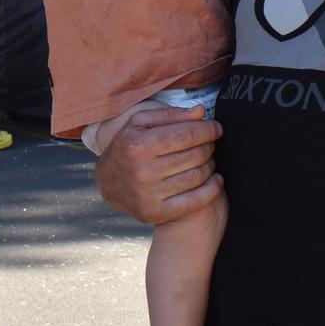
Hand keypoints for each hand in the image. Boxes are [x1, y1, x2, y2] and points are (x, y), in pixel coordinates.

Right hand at [95, 105, 222, 223]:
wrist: (108, 182)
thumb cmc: (129, 146)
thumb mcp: (141, 123)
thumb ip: (171, 115)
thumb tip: (201, 111)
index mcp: (139, 145)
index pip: (186, 135)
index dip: (207, 129)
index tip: (216, 127)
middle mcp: (143, 171)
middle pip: (195, 155)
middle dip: (209, 145)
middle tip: (210, 142)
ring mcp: (150, 195)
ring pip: (198, 176)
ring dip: (210, 164)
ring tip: (208, 158)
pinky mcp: (157, 213)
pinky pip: (196, 201)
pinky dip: (212, 189)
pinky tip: (216, 179)